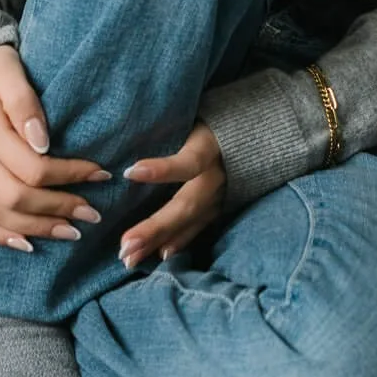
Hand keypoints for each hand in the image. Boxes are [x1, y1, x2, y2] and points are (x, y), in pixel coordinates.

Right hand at [0, 44, 109, 250]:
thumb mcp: (7, 67)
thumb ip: (24, 101)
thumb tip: (43, 142)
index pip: (33, 167)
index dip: (70, 175)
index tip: (101, 174)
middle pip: (16, 198)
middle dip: (59, 209)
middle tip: (94, 213)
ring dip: (36, 228)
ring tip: (72, 233)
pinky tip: (26, 244)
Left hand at [119, 123, 225, 270]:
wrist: (252, 134)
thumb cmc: (207, 123)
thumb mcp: (192, 119)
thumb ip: (168, 130)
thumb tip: (128, 140)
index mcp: (211, 146)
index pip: (189, 161)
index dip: (163, 168)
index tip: (130, 172)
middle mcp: (218, 175)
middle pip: (187, 204)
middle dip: (155, 227)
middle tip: (125, 245)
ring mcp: (222, 195)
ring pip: (190, 221)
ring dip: (159, 241)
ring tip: (130, 257)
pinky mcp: (221, 207)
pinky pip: (198, 228)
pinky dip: (178, 242)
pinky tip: (159, 256)